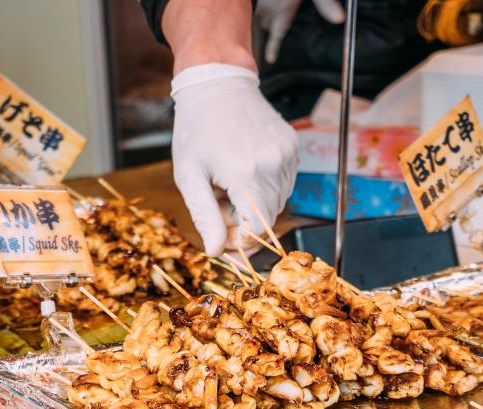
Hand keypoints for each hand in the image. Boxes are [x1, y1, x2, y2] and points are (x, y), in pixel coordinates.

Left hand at [171, 64, 297, 255]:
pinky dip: (265, 185)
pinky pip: (284, 182)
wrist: (217, 84)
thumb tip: (216, 252)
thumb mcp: (189, 177)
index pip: (256, 230)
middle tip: (218, 201)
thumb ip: (205, 217)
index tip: (223, 241)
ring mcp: (287, 155)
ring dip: (254, 203)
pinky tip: (244, 167)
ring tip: (229, 180)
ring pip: (277, 202)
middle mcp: (272, 165)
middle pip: (267, 218)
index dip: (240, 242)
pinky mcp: (293, 147)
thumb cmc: (196, 130)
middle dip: (243, 221)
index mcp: (245, 174)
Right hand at [255, 0, 345, 63]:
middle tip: (277, 30)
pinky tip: (271, 1)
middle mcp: (268, 5)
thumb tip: (339, 20)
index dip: (272, 49)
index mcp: (282, 9)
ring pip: (259, 13)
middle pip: (265, 25)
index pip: (276, 35)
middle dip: (271, 28)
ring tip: (272, 15)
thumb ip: (326, 4)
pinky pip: (258, 3)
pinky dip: (262, 5)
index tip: (271, 59)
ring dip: (265, 15)